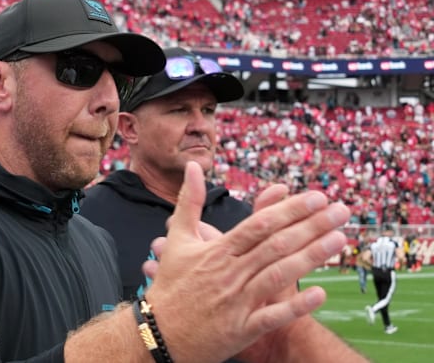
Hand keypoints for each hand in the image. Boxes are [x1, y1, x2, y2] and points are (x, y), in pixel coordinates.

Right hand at [141, 162, 348, 362]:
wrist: (157, 333)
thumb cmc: (170, 284)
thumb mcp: (176, 239)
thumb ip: (189, 201)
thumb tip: (193, 166)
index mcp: (217, 250)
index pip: (259, 224)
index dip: (290, 210)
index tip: (316, 197)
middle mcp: (230, 273)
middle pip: (276, 245)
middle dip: (312, 226)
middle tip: (341, 211)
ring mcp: (237, 301)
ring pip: (278, 274)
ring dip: (312, 257)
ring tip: (340, 240)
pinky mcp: (241, 329)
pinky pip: (272, 316)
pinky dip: (296, 306)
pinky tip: (321, 293)